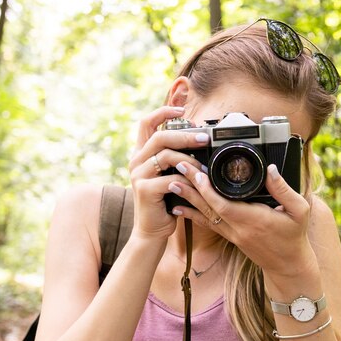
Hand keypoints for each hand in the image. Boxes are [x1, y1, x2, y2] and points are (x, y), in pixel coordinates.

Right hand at [128, 107, 209, 239]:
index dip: (163, 112)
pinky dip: (186, 180)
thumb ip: (176, 159)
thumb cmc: (165, 202)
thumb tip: (198, 140)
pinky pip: (170, 178)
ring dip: (189, 160)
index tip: (182, 110)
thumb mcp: (169, 175)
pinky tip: (195, 185)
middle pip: (159, 137)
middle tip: (204, 139)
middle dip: (185, 135)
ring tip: (203, 167)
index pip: (146, 123)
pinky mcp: (144, 190)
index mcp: (141, 155)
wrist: (152, 231)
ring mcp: (138, 175)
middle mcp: (136, 162)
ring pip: (166, 156)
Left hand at [168, 161, 316, 276]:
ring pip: (205, 215)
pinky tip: (178, 206)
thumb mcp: (299, 210)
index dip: (208, 189)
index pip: (224, 205)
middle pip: (209, 207)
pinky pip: (208, 224)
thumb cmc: (294, 236)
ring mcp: (232, 234)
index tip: (198, 172)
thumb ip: (284, 189)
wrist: (288, 265)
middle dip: (192, 186)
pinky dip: (192, 214)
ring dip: (188, 198)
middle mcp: (239, 228)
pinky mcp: (230, 237)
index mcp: (254, 220)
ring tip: (172, 183)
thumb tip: (271, 169)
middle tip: (178, 167)